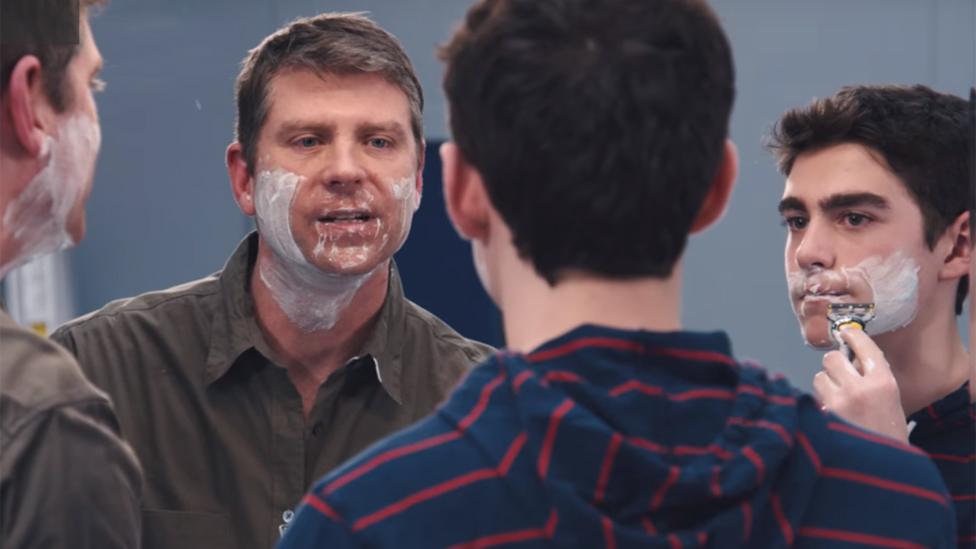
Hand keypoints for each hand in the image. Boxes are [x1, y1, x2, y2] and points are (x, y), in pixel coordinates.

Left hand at [812, 328, 908, 442]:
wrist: (884, 470)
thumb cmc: (888, 436)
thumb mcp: (891, 401)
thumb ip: (873, 378)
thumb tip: (851, 359)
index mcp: (884, 382)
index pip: (865, 347)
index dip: (853, 337)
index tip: (846, 333)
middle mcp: (860, 388)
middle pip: (832, 358)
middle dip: (834, 365)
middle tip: (840, 376)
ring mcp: (839, 401)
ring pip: (819, 377)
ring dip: (825, 385)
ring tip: (838, 401)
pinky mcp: (823, 415)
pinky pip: (814, 398)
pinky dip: (820, 403)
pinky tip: (831, 415)